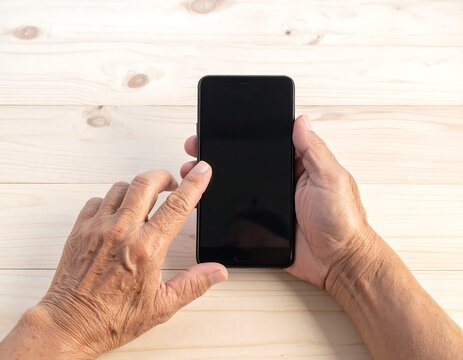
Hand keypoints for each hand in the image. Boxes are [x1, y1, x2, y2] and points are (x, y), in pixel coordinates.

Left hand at [0, 162, 227, 358]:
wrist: (69, 325)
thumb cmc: (112, 317)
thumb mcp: (162, 306)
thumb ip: (193, 284)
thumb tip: (217, 271)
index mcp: (146, 249)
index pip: (177, 206)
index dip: (194, 184)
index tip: (202, 171)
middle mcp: (121, 232)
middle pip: (146, 183)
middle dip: (163, 176)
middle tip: (171, 184)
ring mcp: (98, 228)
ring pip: (121, 188)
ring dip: (138, 190)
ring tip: (145, 202)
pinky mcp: (80, 230)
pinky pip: (97, 200)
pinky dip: (111, 201)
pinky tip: (117, 214)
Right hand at [181, 115, 369, 288]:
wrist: (338, 262)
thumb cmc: (342, 220)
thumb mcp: (330, 178)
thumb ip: (313, 150)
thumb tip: (300, 121)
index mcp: (300, 166)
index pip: (269, 143)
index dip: (247, 136)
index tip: (224, 128)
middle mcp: (284, 182)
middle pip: (248, 164)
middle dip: (224, 156)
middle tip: (200, 149)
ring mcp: (272, 204)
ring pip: (241, 188)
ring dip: (219, 181)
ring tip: (195, 173)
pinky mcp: (265, 225)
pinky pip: (240, 213)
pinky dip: (225, 208)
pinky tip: (207, 200)